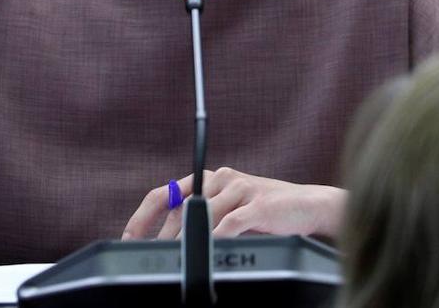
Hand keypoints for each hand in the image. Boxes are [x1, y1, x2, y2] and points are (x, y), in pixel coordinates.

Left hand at [121, 167, 345, 240]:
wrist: (309, 206)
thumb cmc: (267, 213)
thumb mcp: (229, 211)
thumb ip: (202, 219)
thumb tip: (168, 242)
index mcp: (208, 179)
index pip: (164, 194)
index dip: (142, 217)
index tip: (129, 239)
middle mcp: (220, 179)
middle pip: (178, 208)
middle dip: (161, 238)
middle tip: (151, 258)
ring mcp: (240, 189)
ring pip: (201, 217)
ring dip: (186, 242)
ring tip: (178, 261)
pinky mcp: (258, 204)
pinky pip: (229, 224)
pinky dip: (215, 239)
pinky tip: (207, 252)